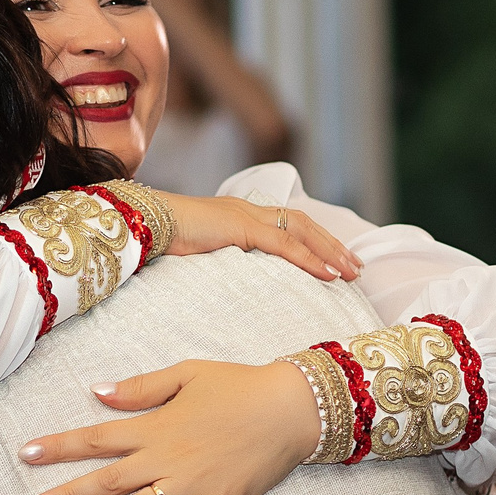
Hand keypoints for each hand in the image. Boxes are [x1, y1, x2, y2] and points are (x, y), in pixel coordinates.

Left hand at [17, 359, 320, 494]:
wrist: (293, 407)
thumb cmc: (239, 386)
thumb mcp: (186, 374)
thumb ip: (140, 388)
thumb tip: (97, 392)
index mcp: (155, 426)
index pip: (96, 438)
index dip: (59, 446)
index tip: (26, 454)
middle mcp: (166, 459)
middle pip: (107, 480)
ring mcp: (191, 485)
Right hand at [163, 192, 359, 281]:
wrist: (139, 224)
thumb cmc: (159, 241)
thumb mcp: (196, 253)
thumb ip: (216, 261)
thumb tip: (225, 285)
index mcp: (239, 214)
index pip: (288, 223)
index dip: (315, 240)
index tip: (335, 260)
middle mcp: (248, 209)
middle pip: (303, 223)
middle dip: (333, 245)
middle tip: (356, 267)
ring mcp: (245, 216)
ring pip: (301, 231)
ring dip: (330, 251)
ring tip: (351, 272)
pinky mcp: (240, 227)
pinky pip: (284, 244)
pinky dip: (309, 259)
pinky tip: (328, 273)